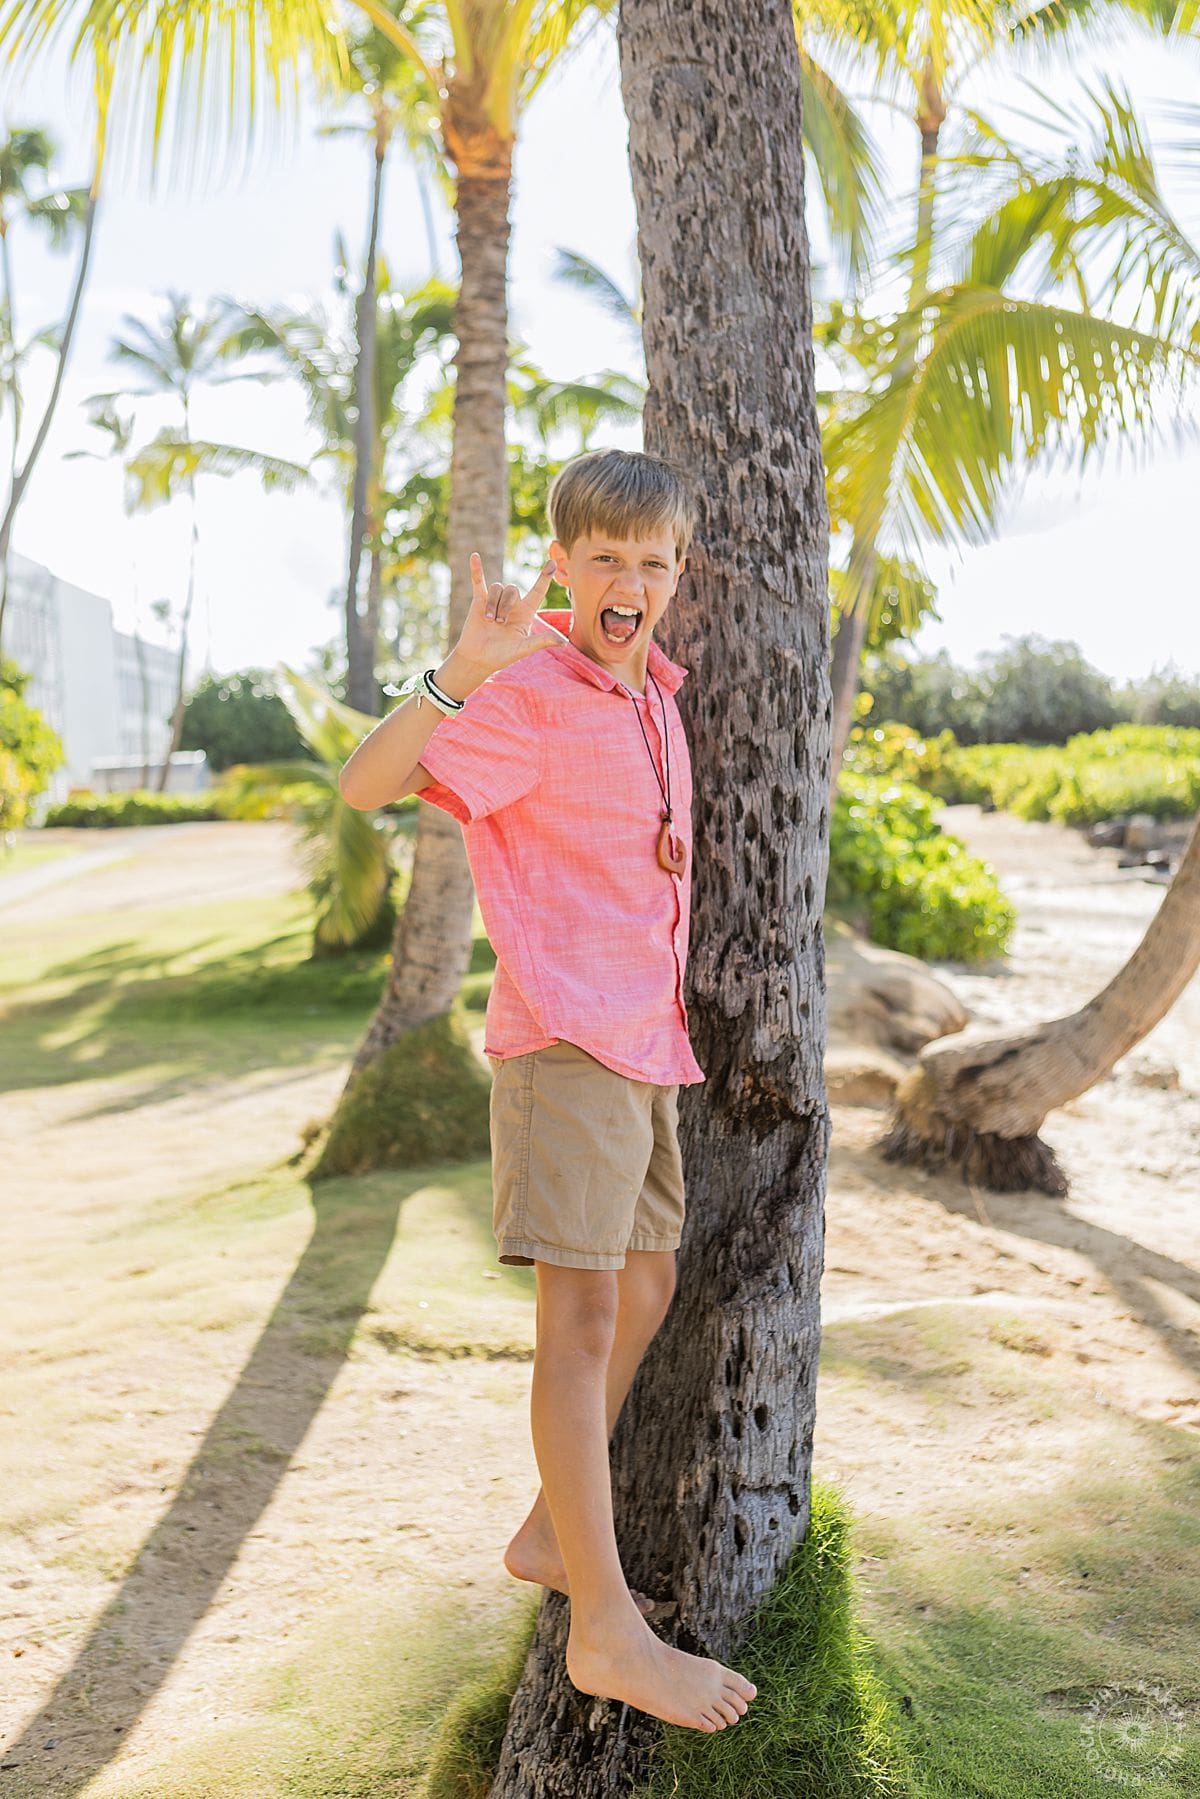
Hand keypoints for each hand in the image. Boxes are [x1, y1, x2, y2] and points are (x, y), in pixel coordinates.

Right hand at [453, 552, 559, 674]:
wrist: (478, 659)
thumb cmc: (502, 656)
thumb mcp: (523, 648)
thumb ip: (541, 641)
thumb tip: (564, 643)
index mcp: (525, 613)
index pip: (537, 591)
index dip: (545, 577)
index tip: (552, 563)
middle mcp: (512, 605)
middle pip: (512, 589)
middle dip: (505, 605)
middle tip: (499, 623)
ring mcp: (495, 601)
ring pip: (497, 588)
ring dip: (493, 604)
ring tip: (489, 620)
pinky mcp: (479, 601)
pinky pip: (479, 581)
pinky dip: (476, 569)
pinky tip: (474, 556)